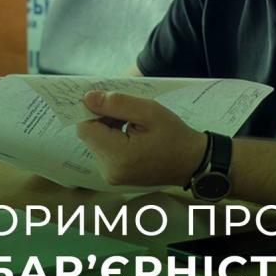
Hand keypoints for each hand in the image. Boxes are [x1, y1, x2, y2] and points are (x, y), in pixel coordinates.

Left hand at [76, 91, 207, 187]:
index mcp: (117, 155)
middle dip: (102, 118)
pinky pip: (103, 152)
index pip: (85, 128)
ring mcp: (111, 176)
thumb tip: (88, 98)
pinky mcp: (114, 176)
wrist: (190, 161)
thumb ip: (117, 103)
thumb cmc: (174, 135)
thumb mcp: (149, 111)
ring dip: (107, 128)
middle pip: (89, 136)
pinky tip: (130, 133)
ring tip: (131, 122)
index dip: (92, 111)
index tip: (109, 101)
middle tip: (127, 111)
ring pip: (95, 142)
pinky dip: (112, 139)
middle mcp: (109, 170)